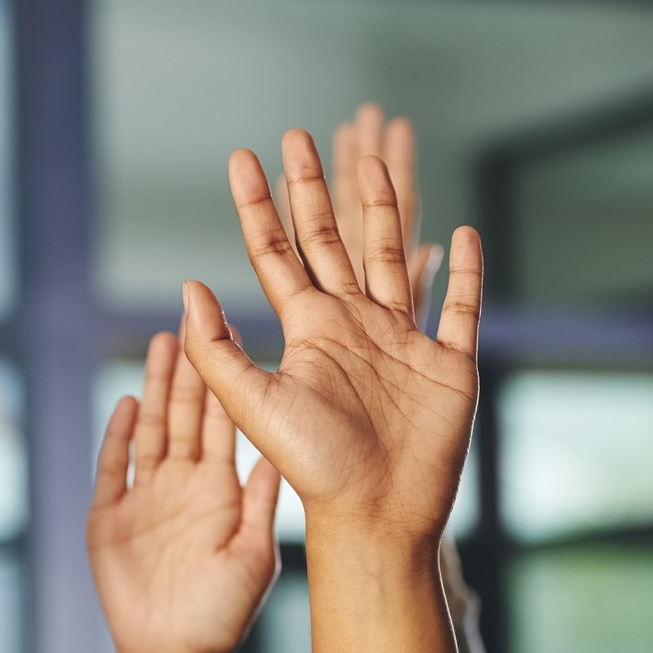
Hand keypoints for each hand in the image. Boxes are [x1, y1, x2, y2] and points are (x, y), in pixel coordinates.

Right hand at [90, 330, 280, 652]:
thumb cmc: (223, 615)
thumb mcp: (255, 555)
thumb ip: (263, 503)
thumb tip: (281, 451)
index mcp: (221, 489)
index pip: (224, 421)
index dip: (226, 379)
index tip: (233, 333)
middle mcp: (183, 484)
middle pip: (184, 413)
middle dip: (187, 366)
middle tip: (190, 315)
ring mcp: (145, 497)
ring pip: (151, 429)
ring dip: (155, 387)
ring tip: (161, 342)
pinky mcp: (108, 517)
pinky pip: (113, 466)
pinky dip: (119, 435)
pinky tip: (127, 404)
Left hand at [184, 131, 482, 543]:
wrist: (377, 515)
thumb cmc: (314, 468)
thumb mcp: (254, 404)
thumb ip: (218, 349)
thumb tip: (187, 288)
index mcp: (306, 330)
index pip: (276, 251)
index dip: (258, 205)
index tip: (241, 158)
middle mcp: (352, 326)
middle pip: (331, 239)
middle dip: (313, 189)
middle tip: (296, 136)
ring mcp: (402, 342)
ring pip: (391, 258)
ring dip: (382, 209)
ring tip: (372, 162)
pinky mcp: (449, 364)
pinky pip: (460, 307)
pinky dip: (464, 272)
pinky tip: (463, 234)